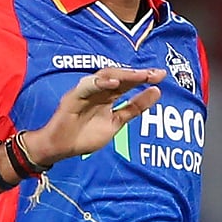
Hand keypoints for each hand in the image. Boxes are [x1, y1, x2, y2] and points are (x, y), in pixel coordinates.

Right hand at [24, 67, 165, 165]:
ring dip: (123, 75)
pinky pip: (87, 86)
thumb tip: (157, 92)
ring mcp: (86, 91)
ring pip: (105, 76)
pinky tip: (114, 83)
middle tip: (155, 74)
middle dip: (137, 74)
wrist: (60, 148)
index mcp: (108, 95)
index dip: (144, 78)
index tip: (162, 75)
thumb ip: (135, 108)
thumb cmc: (85, 135)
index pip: (128, 83)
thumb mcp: (116, 122)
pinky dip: (100, 83)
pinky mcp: (73, 96)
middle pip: (119, 76)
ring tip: (140, 76)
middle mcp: (98, 89)